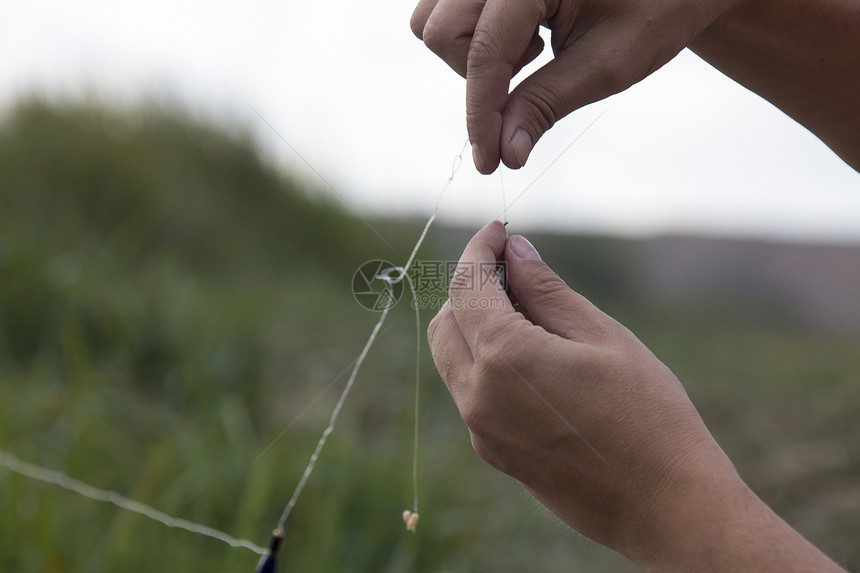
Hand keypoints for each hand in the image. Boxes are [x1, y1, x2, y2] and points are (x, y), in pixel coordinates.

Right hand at [411, 0, 739, 172]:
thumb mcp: (606, 64)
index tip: (489, 163)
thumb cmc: (656, 9)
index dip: (483, 116)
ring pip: (432, 19)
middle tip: (531, 77)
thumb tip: (504, 153)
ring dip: (469, 53)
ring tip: (530, 53)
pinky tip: (522, 40)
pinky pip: (445, 9)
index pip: (483, 53)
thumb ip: (545, 105)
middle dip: (475, 77)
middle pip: (439, 30)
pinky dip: (471, 37)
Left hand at [427, 221, 844, 570]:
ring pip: (453, 359)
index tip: (498, 231)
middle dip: (470, 288)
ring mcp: (482, 431)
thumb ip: (547, 290)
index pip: (465, 287)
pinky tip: (533, 357)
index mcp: (504, 359)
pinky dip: (485, 362)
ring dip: (475, 326)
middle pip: (447, 322)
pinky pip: (472, 393)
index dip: (478, 250)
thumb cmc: (648, 415)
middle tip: (514, 271)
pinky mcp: (494, 453)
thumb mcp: (603, 337)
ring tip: (529, 313)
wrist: (666, 506)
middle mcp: (478, 396)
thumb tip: (514, 251)